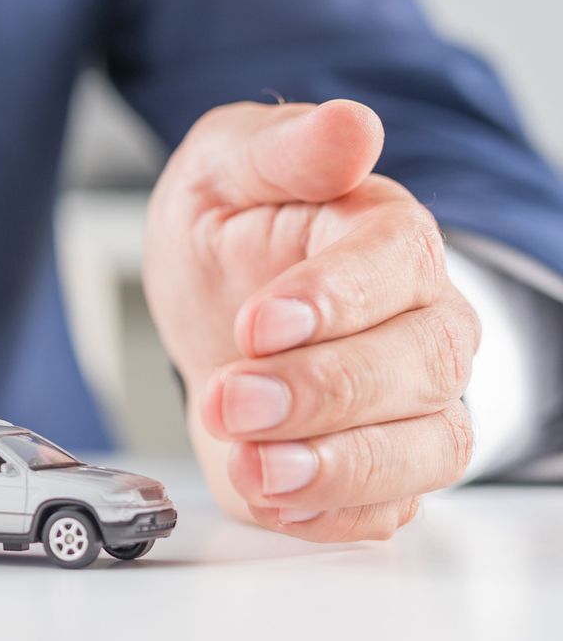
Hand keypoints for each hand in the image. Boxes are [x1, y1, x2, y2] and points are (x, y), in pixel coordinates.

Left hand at [143, 101, 477, 541]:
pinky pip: (389, 508)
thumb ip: (282, 150)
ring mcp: (413, 404)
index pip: (399, 264)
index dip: (335, 298)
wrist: (217, 306)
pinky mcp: (380, 470)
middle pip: (417, 366)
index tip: (258, 322)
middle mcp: (424, 323)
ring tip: (257, 469)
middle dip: (322, 392)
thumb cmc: (234, 231)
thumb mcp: (227, 169)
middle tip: (234, 399)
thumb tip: (349, 126)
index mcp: (390, 239)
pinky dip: (335, 515)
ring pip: (424, 450)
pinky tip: (275, 499)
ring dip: (338, 468)